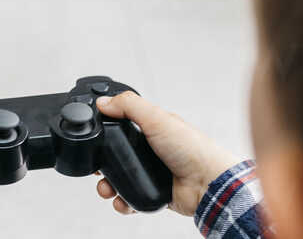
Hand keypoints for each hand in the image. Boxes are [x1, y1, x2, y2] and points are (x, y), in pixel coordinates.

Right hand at [94, 92, 238, 216]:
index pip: (120, 128)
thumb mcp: (157, 118)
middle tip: (97, 168)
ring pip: (120, 178)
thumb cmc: (192, 148)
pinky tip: (121, 200)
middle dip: (102, 164)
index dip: (105, 133)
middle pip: (115, 156)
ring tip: (107, 189)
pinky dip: (123, 201)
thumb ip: (129, 106)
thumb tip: (103, 102)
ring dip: (109, 185)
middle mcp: (150, 151)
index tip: (94, 139)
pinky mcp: (153, 192)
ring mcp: (151, 172)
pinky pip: (131, 198)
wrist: (208, 184)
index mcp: (151, 129)